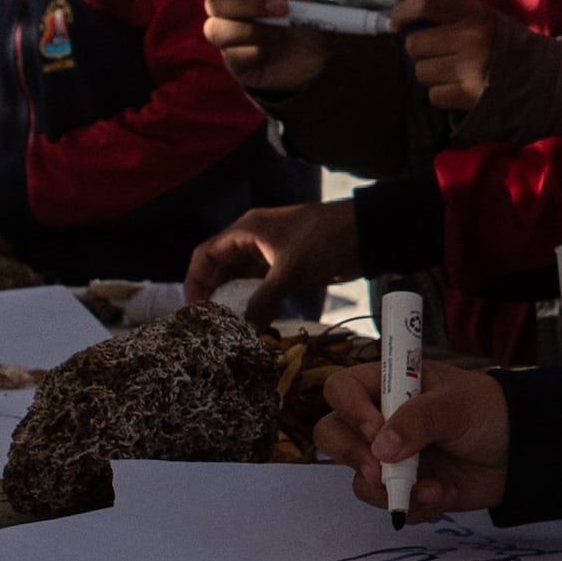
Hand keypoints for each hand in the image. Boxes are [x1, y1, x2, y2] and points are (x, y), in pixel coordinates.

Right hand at [183, 0, 325, 89]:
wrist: (324, 49)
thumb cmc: (300, 14)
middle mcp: (223, 14)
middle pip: (213, 4)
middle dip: (248, 3)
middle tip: (282, 6)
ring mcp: (227, 40)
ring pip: (217, 31)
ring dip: (252, 29)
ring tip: (281, 33)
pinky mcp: (236, 65)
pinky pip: (234, 55)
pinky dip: (258, 50)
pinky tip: (275, 50)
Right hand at [189, 199, 357, 315]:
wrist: (366, 234)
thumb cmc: (325, 241)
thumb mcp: (291, 271)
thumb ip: (264, 300)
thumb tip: (244, 329)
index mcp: (246, 231)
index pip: (206, 255)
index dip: (195, 281)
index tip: (195, 310)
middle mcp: (252, 241)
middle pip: (221, 268)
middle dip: (215, 295)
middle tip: (212, 325)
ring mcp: (270, 255)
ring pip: (242, 279)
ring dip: (237, 302)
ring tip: (231, 329)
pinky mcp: (287, 267)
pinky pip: (262, 286)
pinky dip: (257, 303)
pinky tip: (255, 323)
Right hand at [312, 362, 509, 516]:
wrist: (520, 453)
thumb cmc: (489, 412)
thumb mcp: (458, 406)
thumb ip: (420, 421)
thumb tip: (381, 448)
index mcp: (389, 384)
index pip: (342, 389)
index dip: (350, 410)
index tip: (376, 430)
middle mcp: (379, 419)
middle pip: (332, 434)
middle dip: (353, 456)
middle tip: (381, 471)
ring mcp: (389, 456)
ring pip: (358, 477)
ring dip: (392, 489)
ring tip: (435, 488)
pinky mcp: (403, 486)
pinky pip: (388, 502)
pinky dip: (414, 505)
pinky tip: (444, 495)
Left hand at [394, 0, 525, 116]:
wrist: (543, 75)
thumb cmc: (505, 42)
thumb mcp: (481, 16)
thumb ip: (445, 7)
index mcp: (475, 14)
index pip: (425, 5)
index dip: (402, 13)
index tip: (397, 23)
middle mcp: (471, 39)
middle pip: (415, 44)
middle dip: (419, 49)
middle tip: (434, 51)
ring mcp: (470, 69)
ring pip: (422, 71)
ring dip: (430, 72)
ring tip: (450, 70)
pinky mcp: (470, 96)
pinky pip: (434, 95)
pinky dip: (440, 92)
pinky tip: (457, 86)